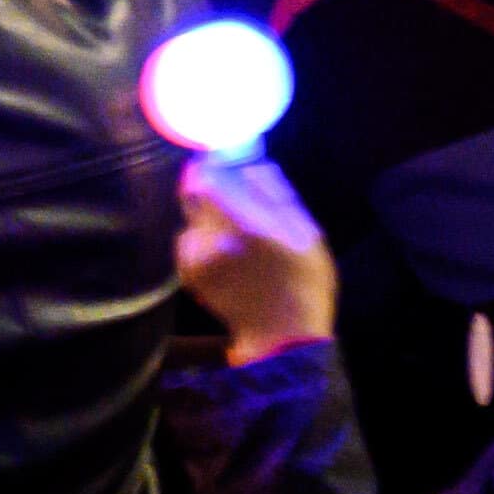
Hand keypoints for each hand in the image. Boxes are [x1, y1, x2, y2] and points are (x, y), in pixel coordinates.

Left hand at [176, 154, 339, 365]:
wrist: (283, 336)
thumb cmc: (304, 282)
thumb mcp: (306, 232)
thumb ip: (276, 194)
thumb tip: (252, 165)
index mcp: (244, 224)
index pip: (206, 176)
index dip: (211, 161)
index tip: (223, 157)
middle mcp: (212, 239)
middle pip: (192, 191)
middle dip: (208, 183)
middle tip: (228, 187)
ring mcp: (196, 259)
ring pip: (190, 216)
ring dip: (206, 213)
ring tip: (235, 228)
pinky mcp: (189, 275)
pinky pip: (187, 241)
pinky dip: (201, 237)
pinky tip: (226, 249)